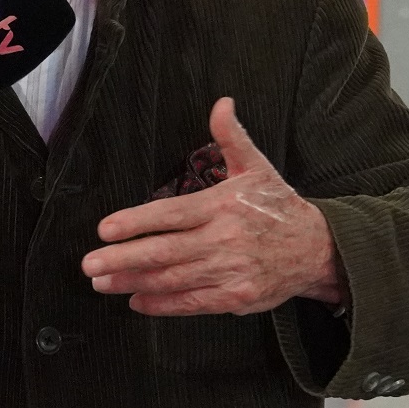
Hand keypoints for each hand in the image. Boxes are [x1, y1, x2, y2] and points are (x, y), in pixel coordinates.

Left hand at [81, 97, 346, 316]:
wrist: (318, 249)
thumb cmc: (279, 206)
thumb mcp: (257, 167)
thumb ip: (231, 137)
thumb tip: (222, 103)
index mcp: (224, 205)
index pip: (172, 215)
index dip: (136, 222)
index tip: (105, 229)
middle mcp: (225, 239)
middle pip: (165, 251)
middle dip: (123, 258)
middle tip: (90, 262)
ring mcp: (231, 271)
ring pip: (173, 279)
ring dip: (133, 281)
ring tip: (102, 282)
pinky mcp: (235, 297)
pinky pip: (191, 303)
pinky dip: (162, 304)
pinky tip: (137, 299)